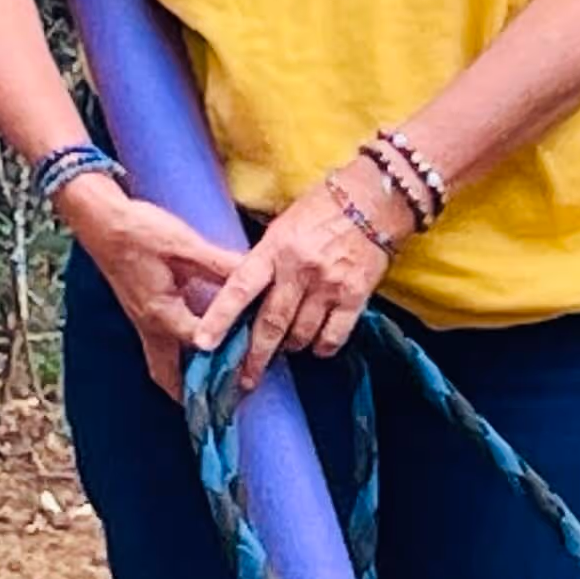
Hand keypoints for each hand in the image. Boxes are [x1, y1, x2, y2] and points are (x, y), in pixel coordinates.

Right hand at [58, 178, 245, 399]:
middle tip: (226, 407)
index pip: (202, 347)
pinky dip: (176, 364)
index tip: (255, 365)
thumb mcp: (184, 245)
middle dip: (195, 396)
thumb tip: (255, 275)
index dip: (229, 357)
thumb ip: (220, 264)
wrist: (99, 219)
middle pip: (171, 378)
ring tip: (212, 396)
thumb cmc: (139, 230)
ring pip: (162, 368)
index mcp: (163, 314)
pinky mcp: (141, 314)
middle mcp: (150, 327)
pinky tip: (197, 357)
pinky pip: (159, 351)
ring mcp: (142, 323)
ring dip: (183, 384)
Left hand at [193, 162, 411, 390]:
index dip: (220, 319)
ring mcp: (329, 285)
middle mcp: (299, 270)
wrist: (376, 198)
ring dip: (290, 347)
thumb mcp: (283, 225)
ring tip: (286, 348)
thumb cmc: (323, 207)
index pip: (240, 288)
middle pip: (271, 325)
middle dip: (255, 357)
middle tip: (245, 380)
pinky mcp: (356, 295)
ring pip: (301, 334)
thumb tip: (247, 294)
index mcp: (274, 249)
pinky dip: (322, 347)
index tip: (203, 344)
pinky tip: (317, 345)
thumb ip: (265, 258)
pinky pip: (334, 335)